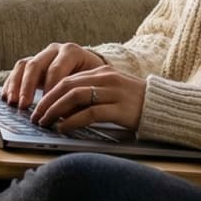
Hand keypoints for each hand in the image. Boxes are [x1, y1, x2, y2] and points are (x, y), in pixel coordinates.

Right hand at [2, 42, 106, 108]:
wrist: (93, 73)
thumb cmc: (94, 82)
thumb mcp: (91, 87)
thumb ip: (79, 99)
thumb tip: (64, 117)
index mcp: (72, 52)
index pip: (56, 69)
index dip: (49, 89)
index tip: (46, 106)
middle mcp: (55, 50)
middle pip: (36, 65)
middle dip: (28, 87)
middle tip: (24, 105)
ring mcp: (42, 55)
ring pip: (24, 66)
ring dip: (16, 85)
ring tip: (12, 103)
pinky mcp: (33, 64)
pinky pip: (17, 70)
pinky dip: (11, 84)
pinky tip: (6, 97)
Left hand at [30, 66, 144, 133]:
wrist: (165, 107)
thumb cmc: (135, 104)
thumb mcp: (111, 93)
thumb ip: (90, 96)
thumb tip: (61, 110)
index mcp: (102, 72)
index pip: (68, 79)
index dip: (49, 93)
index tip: (37, 106)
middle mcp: (107, 79)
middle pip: (67, 86)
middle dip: (47, 101)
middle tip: (35, 116)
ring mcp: (114, 92)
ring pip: (76, 96)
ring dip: (55, 110)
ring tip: (45, 122)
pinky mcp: (121, 109)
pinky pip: (90, 113)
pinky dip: (73, 120)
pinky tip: (63, 128)